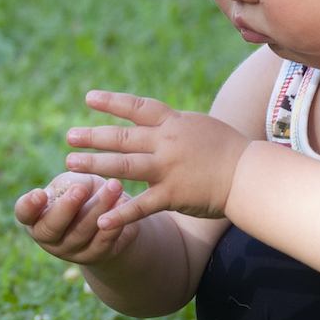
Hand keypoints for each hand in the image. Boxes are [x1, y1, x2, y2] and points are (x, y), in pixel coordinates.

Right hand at [14, 171, 139, 264]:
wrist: (108, 217)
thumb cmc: (84, 193)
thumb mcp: (74, 182)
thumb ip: (72, 184)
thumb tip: (78, 189)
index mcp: (36, 215)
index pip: (24, 213)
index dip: (29, 206)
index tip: (39, 193)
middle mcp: (48, 237)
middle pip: (51, 228)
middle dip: (66, 208)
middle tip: (80, 189)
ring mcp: (70, 250)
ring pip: (82, 231)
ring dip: (99, 207)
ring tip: (114, 185)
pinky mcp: (95, 255)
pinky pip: (103, 240)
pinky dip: (114, 222)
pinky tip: (123, 202)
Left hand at [64, 90, 251, 229]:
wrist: (251, 174)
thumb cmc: (228, 149)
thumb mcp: (199, 126)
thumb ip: (173, 125)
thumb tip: (152, 117)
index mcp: (174, 123)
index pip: (137, 107)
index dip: (112, 102)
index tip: (88, 99)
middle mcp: (167, 142)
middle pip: (123, 137)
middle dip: (93, 136)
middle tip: (69, 136)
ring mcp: (168, 169)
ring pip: (124, 166)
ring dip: (95, 165)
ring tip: (70, 165)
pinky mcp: (173, 195)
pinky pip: (142, 206)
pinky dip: (121, 214)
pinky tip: (101, 220)